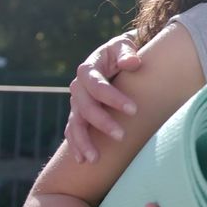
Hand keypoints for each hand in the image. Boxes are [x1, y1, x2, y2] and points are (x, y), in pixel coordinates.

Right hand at [64, 33, 141, 162]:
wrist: (114, 57)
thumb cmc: (122, 51)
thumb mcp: (124, 46)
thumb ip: (127, 52)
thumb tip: (132, 63)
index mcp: (88, 69)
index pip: (97, 86)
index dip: (114, 98)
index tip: (134, 110)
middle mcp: (78, 87)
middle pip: (85, 108)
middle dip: (102, 123)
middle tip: (121, 136)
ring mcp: (76, 102)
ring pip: (75, 124)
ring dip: (83, 142)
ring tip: (95, 158)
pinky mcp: (78, 114)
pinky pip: (72, 131)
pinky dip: (76, 145)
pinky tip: (83, 160)